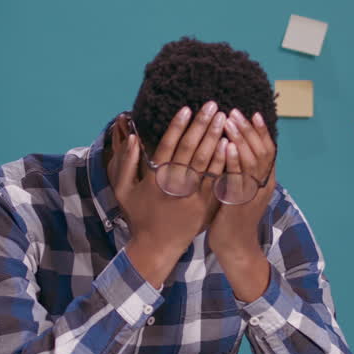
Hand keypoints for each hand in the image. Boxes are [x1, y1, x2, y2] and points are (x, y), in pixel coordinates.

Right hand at [109, 102, 227, 287]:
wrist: (156, 247)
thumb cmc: (139, 217)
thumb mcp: (123, 190)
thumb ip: (126, 162)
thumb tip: (132, 136)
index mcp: (155, 178)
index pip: (168, 145)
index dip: (178, 126)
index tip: (188, 108)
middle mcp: (174, 184)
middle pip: (191, 148)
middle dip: (202, 125)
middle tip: (214, 106)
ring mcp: (191, 195)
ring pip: (205, 162)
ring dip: (215, 138)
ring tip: (225, 119)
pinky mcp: (204, 205)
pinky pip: (216, 181)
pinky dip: (222, 163)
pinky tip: (230, 147)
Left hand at [207, 110, 276, 298]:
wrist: (235, 247)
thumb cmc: (232, 217)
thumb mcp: (241, 190)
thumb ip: (242, 171)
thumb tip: (236, 146)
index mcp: (265, 181)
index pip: (268, 150)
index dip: (261, 131)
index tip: (252, 113)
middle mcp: (263, 186)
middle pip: (262, 151)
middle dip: (248, 130)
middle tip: (235, 112)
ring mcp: (253, 195)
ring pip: (252, 161)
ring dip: (241, 139)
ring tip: (229, 121)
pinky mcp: (240, 204)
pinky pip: (238, 178)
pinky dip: (234, 160)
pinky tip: (226, 145)